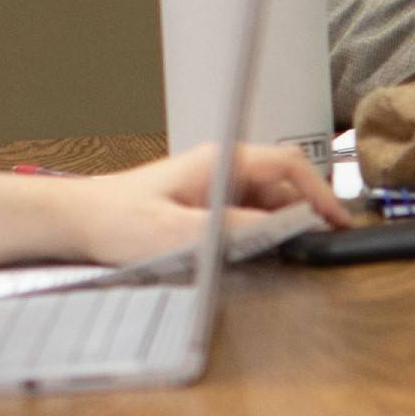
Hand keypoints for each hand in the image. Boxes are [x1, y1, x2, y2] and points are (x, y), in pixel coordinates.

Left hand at [66, 144, 349, 265]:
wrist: (78, 220)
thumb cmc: (118, 220)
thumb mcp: (179, 232)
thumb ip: (233, 230)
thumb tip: (279, 231)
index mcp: (221, 161)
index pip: (289, 166)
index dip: (319, 193)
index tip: (336, 222)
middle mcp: (222, 167)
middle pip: (283, 184)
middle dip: (305, 213)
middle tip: (321, 244)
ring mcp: (213, 183)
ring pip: (266, 200)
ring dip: (281, 225)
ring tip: (290, 254)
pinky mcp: (204, 201)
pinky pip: (246, 212)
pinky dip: (259, 231)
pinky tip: (256, 253)